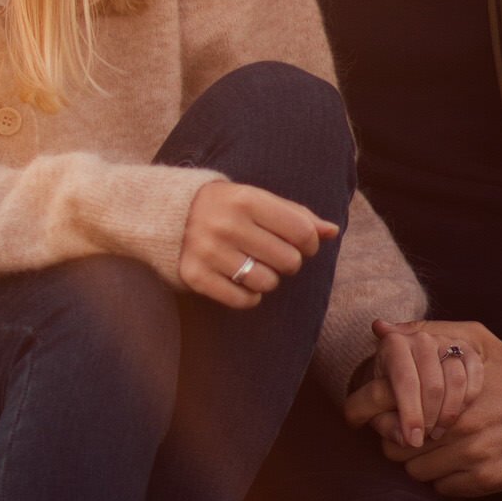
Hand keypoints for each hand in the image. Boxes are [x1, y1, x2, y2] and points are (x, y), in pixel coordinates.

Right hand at [178, 176, 337, 310]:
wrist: (168, 214)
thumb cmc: (227, 207)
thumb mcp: (259, 200)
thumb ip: (297, 215)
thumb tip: (333, 231)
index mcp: (246, 199)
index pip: (302, 231)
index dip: (310, 243)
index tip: (302, 244)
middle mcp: (227, 224)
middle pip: (289, 261)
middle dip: (288, 262)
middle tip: (274, 255)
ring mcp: (209, 251)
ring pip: (267, 283)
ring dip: (268, 280)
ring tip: (255, 267)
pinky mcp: (195, 275)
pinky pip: (242, 301)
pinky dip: (249, 297)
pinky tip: (241, 282)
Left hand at [348, 325, 501, 495]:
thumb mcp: (475, 341)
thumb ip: (426, 333)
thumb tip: (380, 329)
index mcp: (447, 392)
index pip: (384, 416)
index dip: (380, 417)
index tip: (387, 415)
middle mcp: (457, 426)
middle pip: (395, 450)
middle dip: (402, 441)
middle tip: (420, 431)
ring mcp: (473, 456)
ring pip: (416, 473)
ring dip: (424, 461)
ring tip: (443, 444)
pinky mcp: (488, 479)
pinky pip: (443, 489)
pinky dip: (448, 478)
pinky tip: (464, 459)